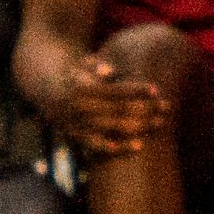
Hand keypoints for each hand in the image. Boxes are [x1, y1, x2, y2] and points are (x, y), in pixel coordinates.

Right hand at [53, 50, 170, 159]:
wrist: (47, 95)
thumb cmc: (76, 76)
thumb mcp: (82, 65)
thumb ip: (97, 66)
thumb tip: (109, 72)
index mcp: (83, 89)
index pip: (116, 90)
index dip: (137, 90)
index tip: (156, 89)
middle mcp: (80, 109)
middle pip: (120, 110)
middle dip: (146, 109)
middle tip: (167, 107)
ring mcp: (79, 126)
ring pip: (115, 128)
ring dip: (141, 127)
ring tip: (160, 123)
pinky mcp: (77, 139)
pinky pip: (100, 147)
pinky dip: (118, 148)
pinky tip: (139, 146)